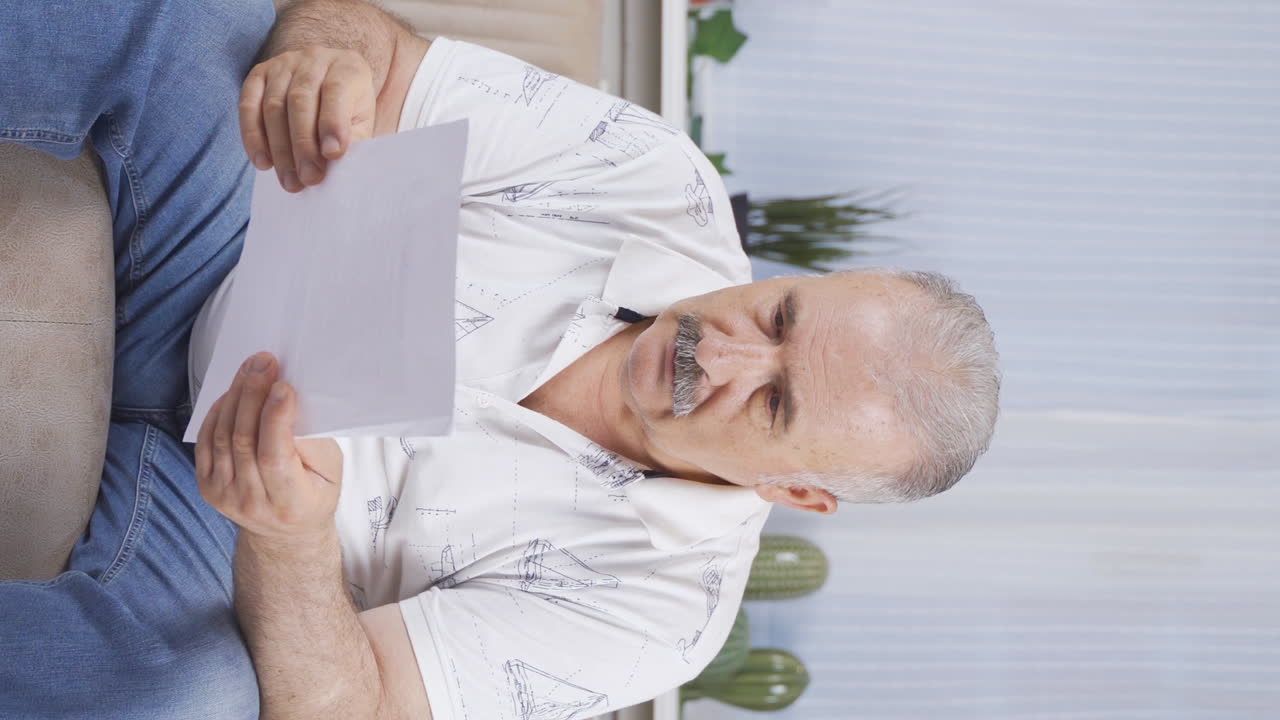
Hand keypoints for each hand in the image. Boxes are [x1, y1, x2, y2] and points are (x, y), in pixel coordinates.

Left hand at [196, 352, 343, 540]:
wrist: (286, 532)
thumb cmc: (315, 493)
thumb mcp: (330, 470)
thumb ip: (312, 441)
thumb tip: (288, 403)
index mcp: (290, 502)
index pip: (274, 457)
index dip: (275, 419)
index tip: (282, 386)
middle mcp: (252, 503)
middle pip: (244, 441)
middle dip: (253, 395)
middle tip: (264, 363)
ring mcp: (225, 496)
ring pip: (223, 437)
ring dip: (236, 396)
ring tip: (251, 369)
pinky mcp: (207, 486)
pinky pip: (207, 442)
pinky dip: (218, 412)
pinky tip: (233, 393)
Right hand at [240, 47, 376, 192]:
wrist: (328, 85)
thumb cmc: (349, 111)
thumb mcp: (362, 122)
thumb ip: (353, 138)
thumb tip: (334, 162)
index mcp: (347, 67)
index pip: (336, 90)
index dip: (332, 123)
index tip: (333, 155)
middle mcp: (314, 58)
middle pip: (301, 100)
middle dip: (303, 145)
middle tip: (308, 178)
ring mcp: (283, 63)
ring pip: (274, 106)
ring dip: (279, 148)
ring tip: (289, 180)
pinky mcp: (258, 74)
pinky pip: (248, 105)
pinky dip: (253, 136)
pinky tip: (262, 162)